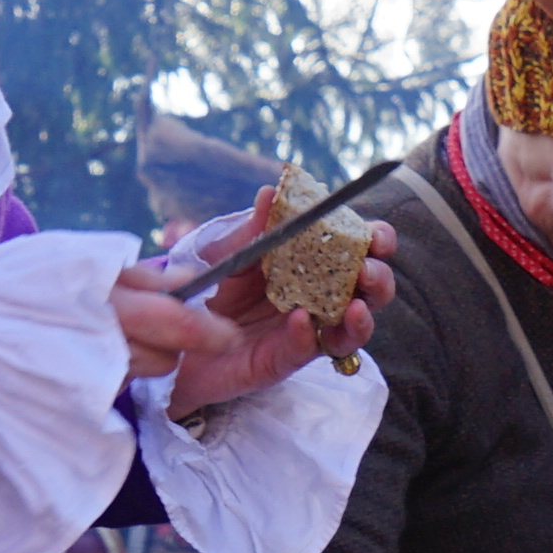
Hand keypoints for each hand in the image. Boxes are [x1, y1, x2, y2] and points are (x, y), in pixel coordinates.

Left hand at [117, 228, 392, 415]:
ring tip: (355, 307)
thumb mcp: (225, 250)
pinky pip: (305, 351)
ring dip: (362, 319)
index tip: (377, 236)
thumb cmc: (207, 283)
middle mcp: (318, 296)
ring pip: (352, 330)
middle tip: (367, 272)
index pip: (358, 248)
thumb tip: (270, 193)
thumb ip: (251, 229)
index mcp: (313, 261)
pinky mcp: (283, 360)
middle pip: (368, 291)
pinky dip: (306, 336)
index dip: (376, 240)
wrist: (174, 329)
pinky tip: (299, 320)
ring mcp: (305, 330)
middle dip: (378, 279)